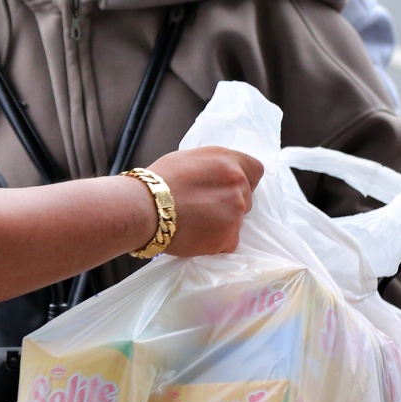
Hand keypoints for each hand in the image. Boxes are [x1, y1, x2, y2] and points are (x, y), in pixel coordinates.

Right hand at [146, 147, 261, 256]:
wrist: (144, 207)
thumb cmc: (158, 181)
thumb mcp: (189, 159)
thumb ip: (212, 168)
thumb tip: (218, 176)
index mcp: (228, 161)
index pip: (256, 170)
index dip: (245, 180)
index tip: (230, 187)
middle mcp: (237, 184)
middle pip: (246, 197)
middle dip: (230, 203)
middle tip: (204, 208)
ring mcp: (235, 212)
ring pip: (238, 221)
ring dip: (222, 223)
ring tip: (196, 223)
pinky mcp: (228, 237)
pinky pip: (229, 241)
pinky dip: (216, 242)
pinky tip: (196, 236)